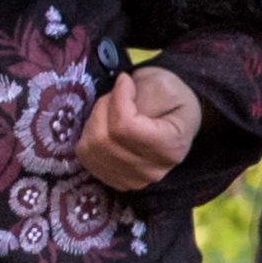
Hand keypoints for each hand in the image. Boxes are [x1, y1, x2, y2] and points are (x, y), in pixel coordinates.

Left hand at [76, 68, 201, 191]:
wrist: (175, 117)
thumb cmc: (172, 98)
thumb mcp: (163, 85)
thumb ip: (139, 92)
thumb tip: (117, 93)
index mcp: (171, 147)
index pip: (125, 128)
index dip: (117, 100)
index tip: (125, 81)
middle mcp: (152, 171)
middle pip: (104, 139)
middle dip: (103, 109)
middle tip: (115, 94)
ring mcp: (133, 180)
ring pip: (91, 149)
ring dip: (94, 121)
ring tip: (111, 110)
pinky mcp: (116, 181)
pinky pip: (86, 158)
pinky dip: (89, 136)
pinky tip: (105, 127)